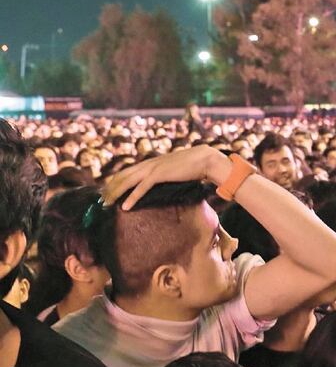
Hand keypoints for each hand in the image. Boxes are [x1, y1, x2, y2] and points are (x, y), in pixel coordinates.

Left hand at [103, 145, 228, 209]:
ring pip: (127, 181)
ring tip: (106, 204)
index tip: (107, 192)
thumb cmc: (192, 166)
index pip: (126, 171)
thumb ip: (165, 174)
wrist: (204, 159)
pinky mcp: (159, 175)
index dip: (115, 181)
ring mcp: (152, 168)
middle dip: (109, 188)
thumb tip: (162, 182)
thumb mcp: (173, 170)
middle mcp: (148, 164)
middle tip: (100, 200)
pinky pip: (141, 188)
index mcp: (150, 162)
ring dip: (115, 193)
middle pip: (122, 176)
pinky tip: (124, 207)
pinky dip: (131, 197)